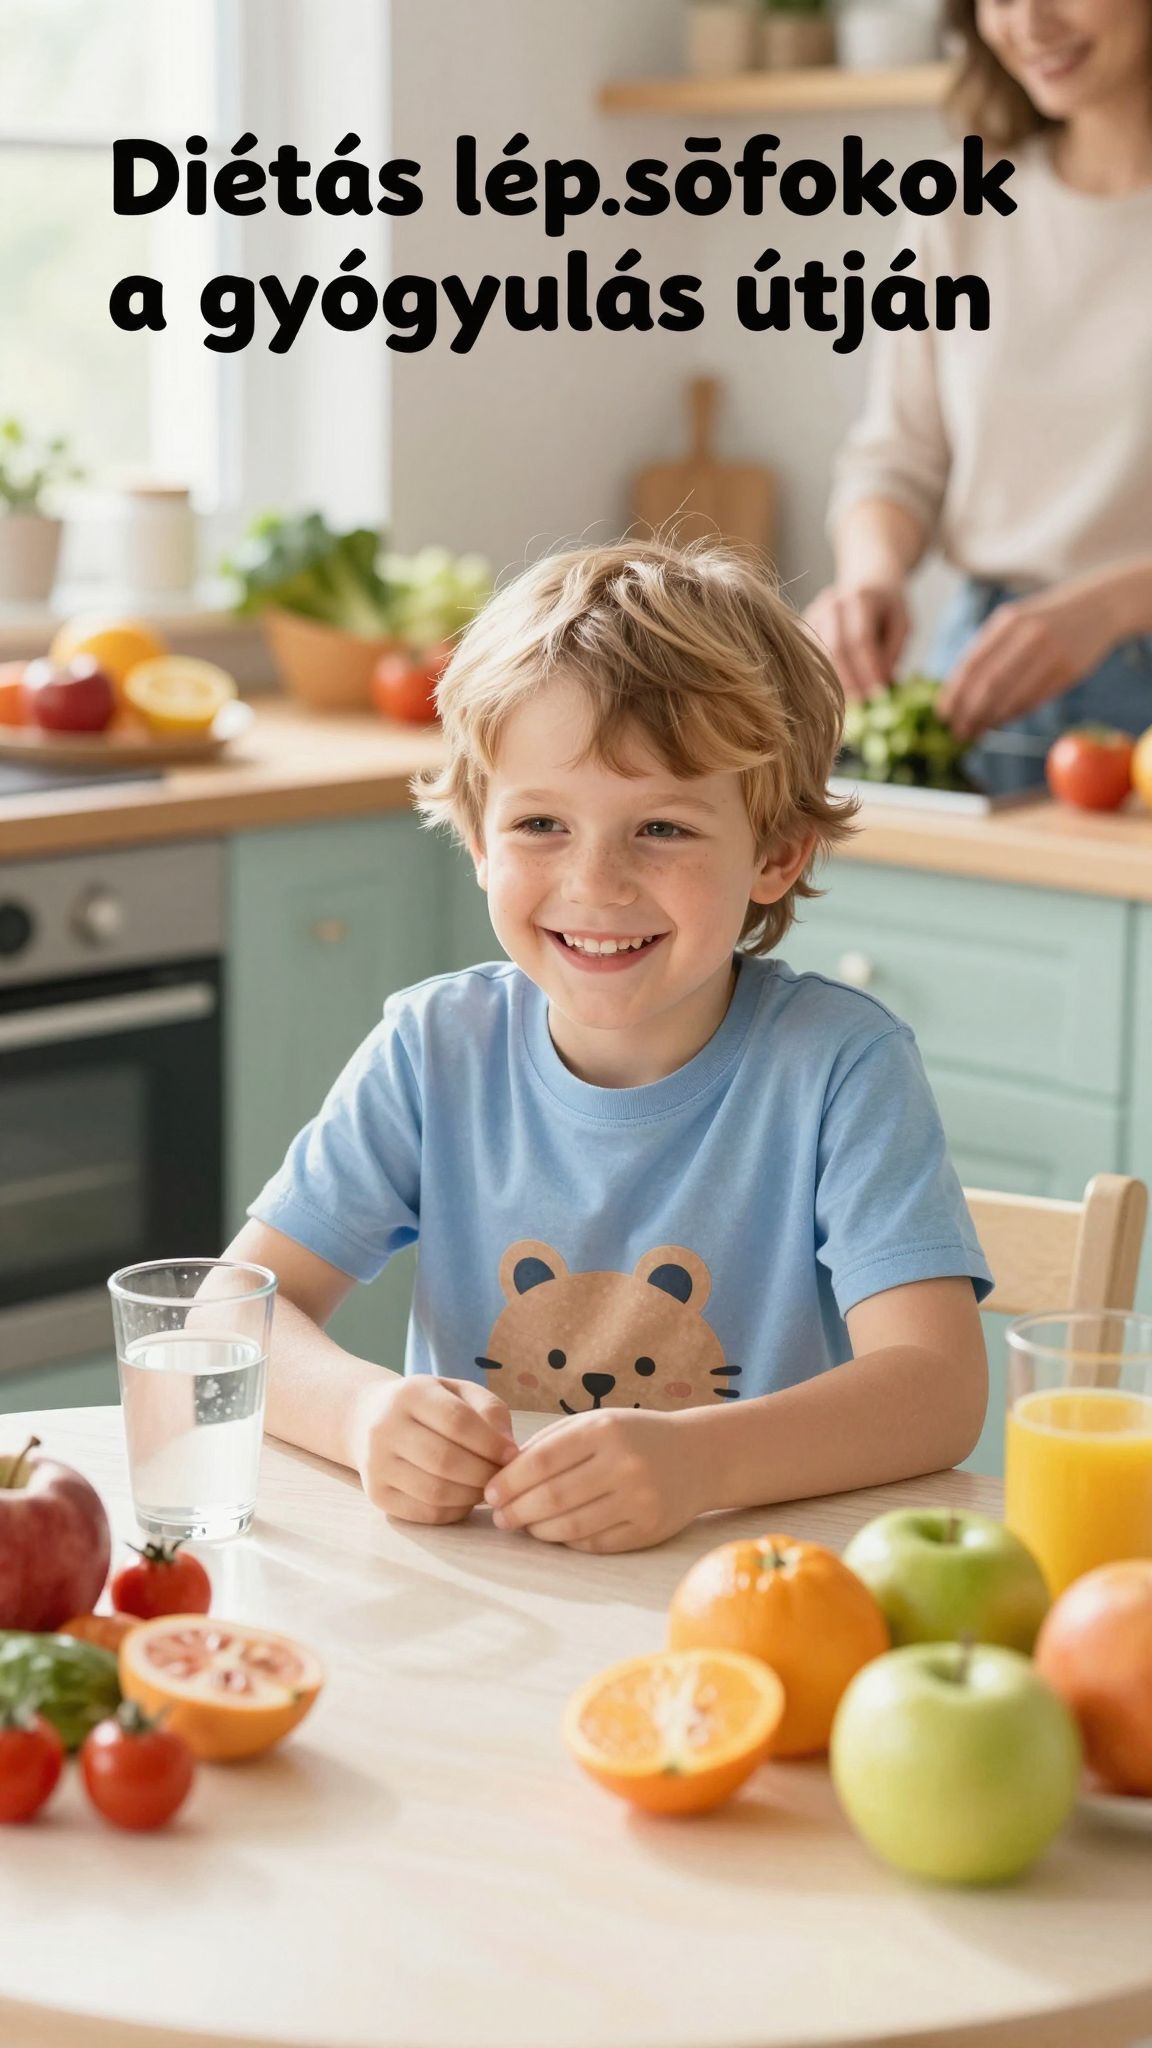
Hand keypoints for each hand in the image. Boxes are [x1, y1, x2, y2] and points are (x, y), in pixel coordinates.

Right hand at [352, 1376, 517, 1524]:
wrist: (368, 1417)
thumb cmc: (428, 1405)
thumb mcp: (459, 1392)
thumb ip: (490, 1411)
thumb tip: (508, 1450)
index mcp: (410, 1393)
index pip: (456, 1421)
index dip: (490, 1442)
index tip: (512, 1454)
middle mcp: (385, 1427)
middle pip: (445, 1460)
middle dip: (483, 1474)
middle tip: (502, 1477)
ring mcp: (376, 1464)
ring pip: (435, 1491)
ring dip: (471, 1496)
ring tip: (486, 1488)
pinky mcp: (377, 1494)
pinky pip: (424, 1512)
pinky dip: (454, 1511)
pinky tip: (465, 1500)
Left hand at [482, 1409, 702, 1553]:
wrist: (698, 1456)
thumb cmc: (634, 1436)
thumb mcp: (595, 1422)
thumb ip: (550, 1443)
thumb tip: (502, 1475)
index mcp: (606, 1429)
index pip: (542, 1460)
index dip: (509, 1481)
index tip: (489, 1492)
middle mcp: (625, 1463)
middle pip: (553, 1496)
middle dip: (517, 1510)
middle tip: (499, 1517)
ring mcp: (640, 1500)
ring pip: (571, 1526)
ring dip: (538, 1530)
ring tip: (523, 1526)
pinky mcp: (649, 1530)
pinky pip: (595, 1544)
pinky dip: (568, 1541)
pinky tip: (555, 1533)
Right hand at [803, 581, 909, 702]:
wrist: (865, 579)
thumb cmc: (887, 606)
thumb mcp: (902, 624)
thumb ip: (893, 651)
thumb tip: (881, 683)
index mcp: (861, 598)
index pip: (861, 638)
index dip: (869, 668)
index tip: (878, 693)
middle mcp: (832, 603)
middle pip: (836, 648)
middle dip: (850, 679)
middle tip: (864, 703)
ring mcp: (814, 614)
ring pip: (820, 655)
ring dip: (835, 682)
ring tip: (852, 703)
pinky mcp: (803, 626)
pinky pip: (810, 657)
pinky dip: (822, 677)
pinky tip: (835, 692)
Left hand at [937, 580, 1122, 740]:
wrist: (1098, 608)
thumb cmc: (1044, 619)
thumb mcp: (1014, 621)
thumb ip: (988, 650)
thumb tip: (957, 692)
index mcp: (1008, 621)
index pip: (972, 663)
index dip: (954, 693)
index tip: (942, 714)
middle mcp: (1028, 636)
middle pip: (989, 684)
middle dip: (969, 712)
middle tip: (956, 732)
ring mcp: (1050, 654)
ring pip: (1012, 696)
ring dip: (989, 719)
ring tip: (974, 732)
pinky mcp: (1067, 672)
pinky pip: (1033, 700)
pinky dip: (1012, 715)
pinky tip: (999, 723)